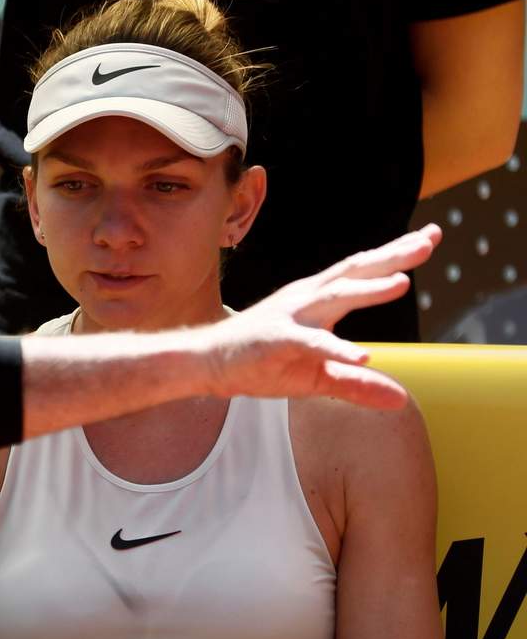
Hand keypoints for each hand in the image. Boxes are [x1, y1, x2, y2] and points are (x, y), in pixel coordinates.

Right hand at [198, 223, 440, 408]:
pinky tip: (363, 355)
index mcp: (316, 300)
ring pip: (335, 298)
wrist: (206, 363)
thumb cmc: (260, 362)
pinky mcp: (275, 341)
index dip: (395, 255)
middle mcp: (305, 299)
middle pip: (354, 272)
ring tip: (402, 282)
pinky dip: (336, 348)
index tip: (431, 237)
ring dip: (368, 290)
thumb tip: (400, 401)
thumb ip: (358, 385)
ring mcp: (289, 317)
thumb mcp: (317, 376)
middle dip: (392, 257)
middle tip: (428, 241)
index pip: (361, 271)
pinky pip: (310, 344)